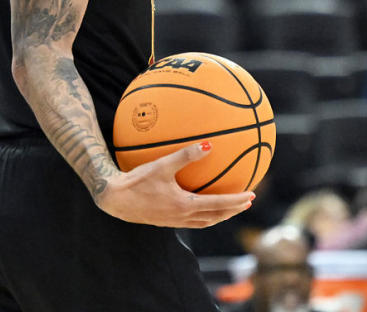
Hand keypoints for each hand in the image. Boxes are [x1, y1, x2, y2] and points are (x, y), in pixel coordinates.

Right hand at [93, 143, 253, 228]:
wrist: (114, 199)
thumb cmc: (137, 181)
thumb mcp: (162, 165)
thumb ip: (186, 155)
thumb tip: (209, 144)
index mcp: (184, 205)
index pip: (218, 205)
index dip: (237, 201)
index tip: (252, 196)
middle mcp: (182, 217)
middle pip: (215, 217)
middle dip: (233, 210)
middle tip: (248, 203)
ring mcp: (174, 221)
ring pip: (205, 222)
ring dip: (220, 215)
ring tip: (230, 208)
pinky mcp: (166, 221)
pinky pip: (193, 221)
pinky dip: (205, 215)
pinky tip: (201, 205)